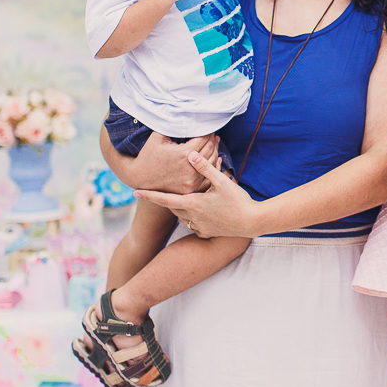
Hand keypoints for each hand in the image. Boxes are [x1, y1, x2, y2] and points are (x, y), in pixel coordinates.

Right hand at [102, 127, 217, 192]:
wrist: (140, 177)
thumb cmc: (149, 154)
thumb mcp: (158, 136)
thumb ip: (174, 125)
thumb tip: (187, 114)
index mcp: (184, 154)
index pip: (204, 138)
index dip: (207, 131)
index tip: (209, 127)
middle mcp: (190, 168)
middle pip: (210, 150)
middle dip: (212, 140)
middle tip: (213, 134)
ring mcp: (192, 180)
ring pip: (211, 163)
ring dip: (214, 151)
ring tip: (214, 143)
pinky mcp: (191, 188)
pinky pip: (208, 176)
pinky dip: (212, 167)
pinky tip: (214, 159)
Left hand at [136, 151, 265, 237]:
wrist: (252, 222)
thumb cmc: (238, 201)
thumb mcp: (222, 181)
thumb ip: (205, 168)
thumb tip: (191, 154)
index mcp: (193, 203)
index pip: (165, 199)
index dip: (149, 196)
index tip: (135, 193)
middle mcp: (193, 217)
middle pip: (173, 207)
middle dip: (169, 199)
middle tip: (167, 190)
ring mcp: (199, 227)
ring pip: (183, 216)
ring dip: (182, 207)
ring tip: (189, 198)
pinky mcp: (206, 233)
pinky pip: (194, 225)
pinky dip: (194, 217)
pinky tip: (203, 212)